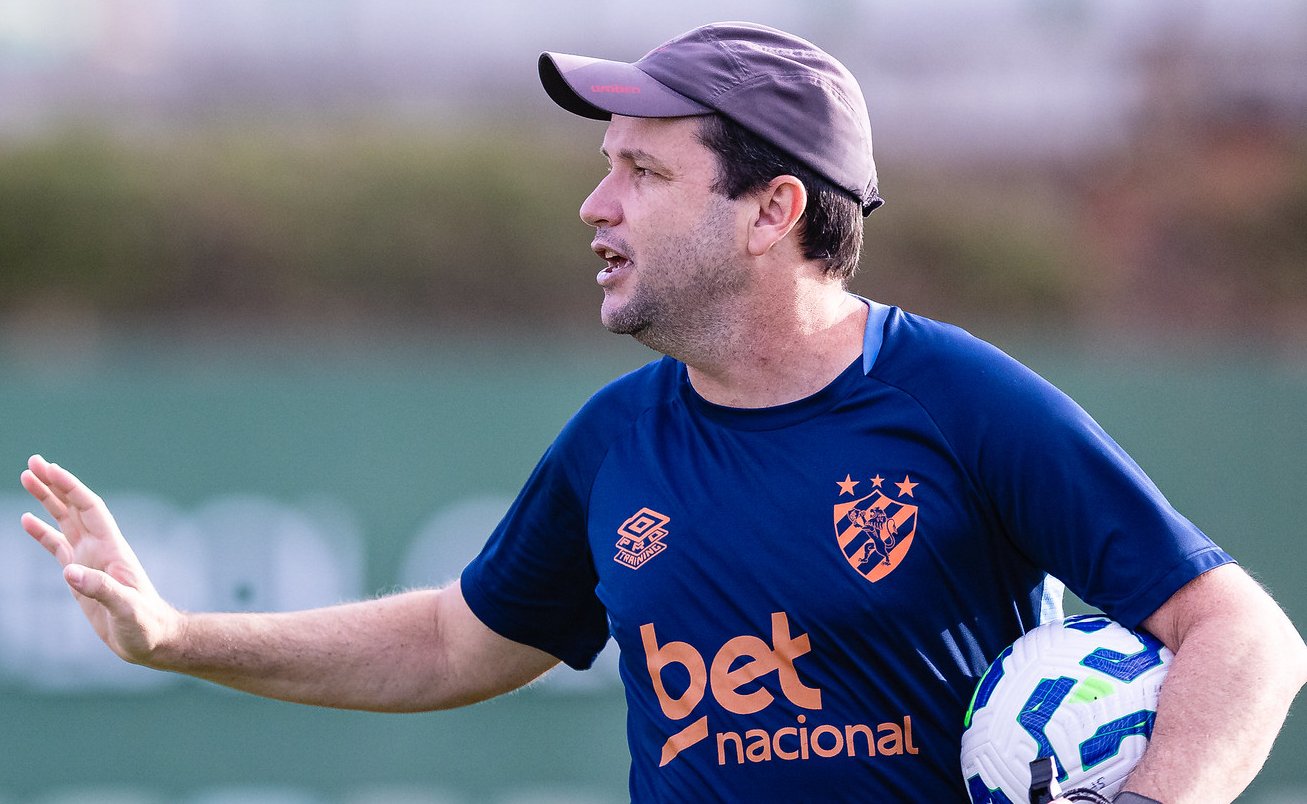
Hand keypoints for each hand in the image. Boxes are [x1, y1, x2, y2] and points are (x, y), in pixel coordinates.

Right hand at [20, 454, 183, 665]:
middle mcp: (100, 548)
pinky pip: (58, 546)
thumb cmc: (145, 625)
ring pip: (65, 521)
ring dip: (47, 500)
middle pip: (74, 507)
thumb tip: (69, 572)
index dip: (70, 487)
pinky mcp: (81, 575)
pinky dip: (42, 532)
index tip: (49, 469)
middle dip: (55, 484)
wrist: (152, 640)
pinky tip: (27, 520)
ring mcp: (90, 560)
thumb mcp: (125, 609)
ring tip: (27, 478)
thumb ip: (101, 590)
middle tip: (32, 461)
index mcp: (112, 550)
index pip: (89, 509)